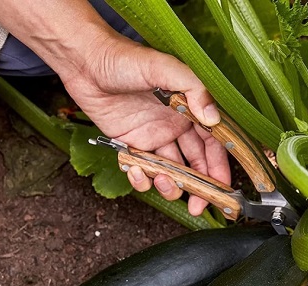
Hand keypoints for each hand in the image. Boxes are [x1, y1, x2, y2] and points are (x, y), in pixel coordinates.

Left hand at [0, 0, 229, 214]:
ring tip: (161, 182)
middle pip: (195, 165)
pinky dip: (140, 178)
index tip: (222, 189)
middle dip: (199, 188)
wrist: (85, 63)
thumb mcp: (163, 68)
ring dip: (169, 185)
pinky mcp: (132, 146)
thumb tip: (213, 118)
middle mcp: (174, 126)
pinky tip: (134, 169)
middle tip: (198, 206)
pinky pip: (142, 170)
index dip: (219, 168)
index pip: (213, 144)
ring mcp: (153, 138)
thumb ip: (192, 90)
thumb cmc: (124, 58)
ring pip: (170, 172)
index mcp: (188, 109)